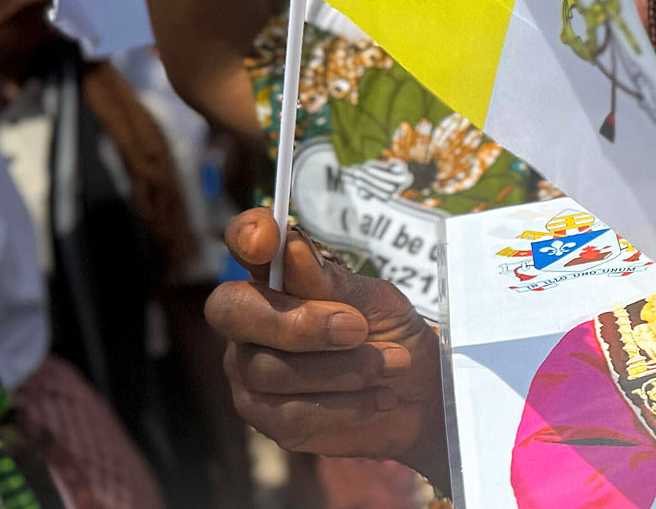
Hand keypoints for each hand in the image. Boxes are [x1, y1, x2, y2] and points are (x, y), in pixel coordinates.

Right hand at [203, 209, 446, 485]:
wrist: (420, 397)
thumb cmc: (392, 336)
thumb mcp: (377, 302)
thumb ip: (332, 283)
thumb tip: (290, 248)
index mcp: (277, 280)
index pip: (243, 244)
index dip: (246, 236)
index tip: (268, 239)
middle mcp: (250, 323)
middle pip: (235, 312)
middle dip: (297, 323)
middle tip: (357, 329)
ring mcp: (250, 372)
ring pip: (270, 369)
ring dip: (344, 369)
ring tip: (394, 364)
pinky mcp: (267, 420)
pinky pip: (293, 413)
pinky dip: (348, 404)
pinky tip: (380, 397)